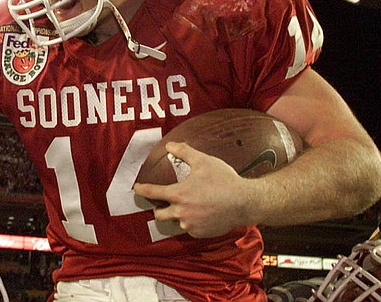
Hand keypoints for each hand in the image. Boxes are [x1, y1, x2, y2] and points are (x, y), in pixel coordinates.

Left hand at [133, 142, 253, 237]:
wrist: (245, 203)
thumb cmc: (224, 180)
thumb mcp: (204, 161)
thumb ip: (184, 152)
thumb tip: (169, 145)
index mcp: (179, 194)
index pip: (152, 193)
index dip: (142, 190)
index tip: (136, 189)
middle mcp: (181, 213)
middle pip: (159, 215)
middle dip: (158, 209)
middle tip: (165, 203)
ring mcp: (190, 225)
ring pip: (175, 222)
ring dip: (177, 216)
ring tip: (187, 208)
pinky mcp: (200, 234)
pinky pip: (189, 229)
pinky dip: (191, 222)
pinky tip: (201, 214)